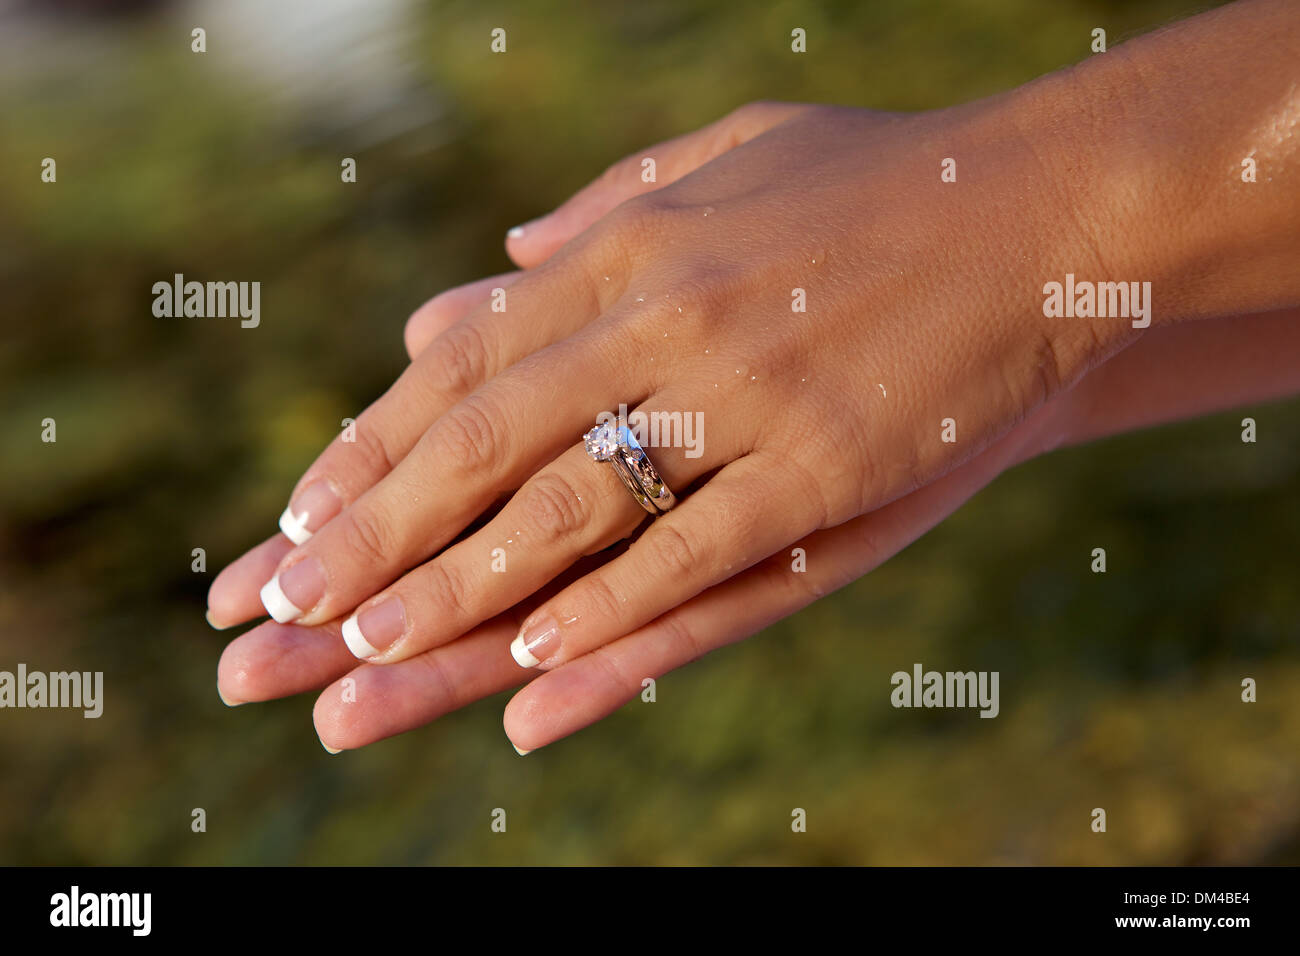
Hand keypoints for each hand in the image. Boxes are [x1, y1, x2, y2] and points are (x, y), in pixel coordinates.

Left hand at [215, 87, 1137, 670]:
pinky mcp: (828, 468)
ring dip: (459, 588)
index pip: (463, 364)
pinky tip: (534, 669)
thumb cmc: (882, 189)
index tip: (296, 519)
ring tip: (365, 655)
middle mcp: (667, 319)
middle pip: (483, 443)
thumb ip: (602, 210)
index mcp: (631, 250)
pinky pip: (698, 554)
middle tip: (279, 615)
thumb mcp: (727, 162)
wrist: (1045, 210)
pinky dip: (610, 612)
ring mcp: (747, 397)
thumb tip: (502, 259)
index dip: (371, 449)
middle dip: (374, 535)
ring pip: (569, 508)